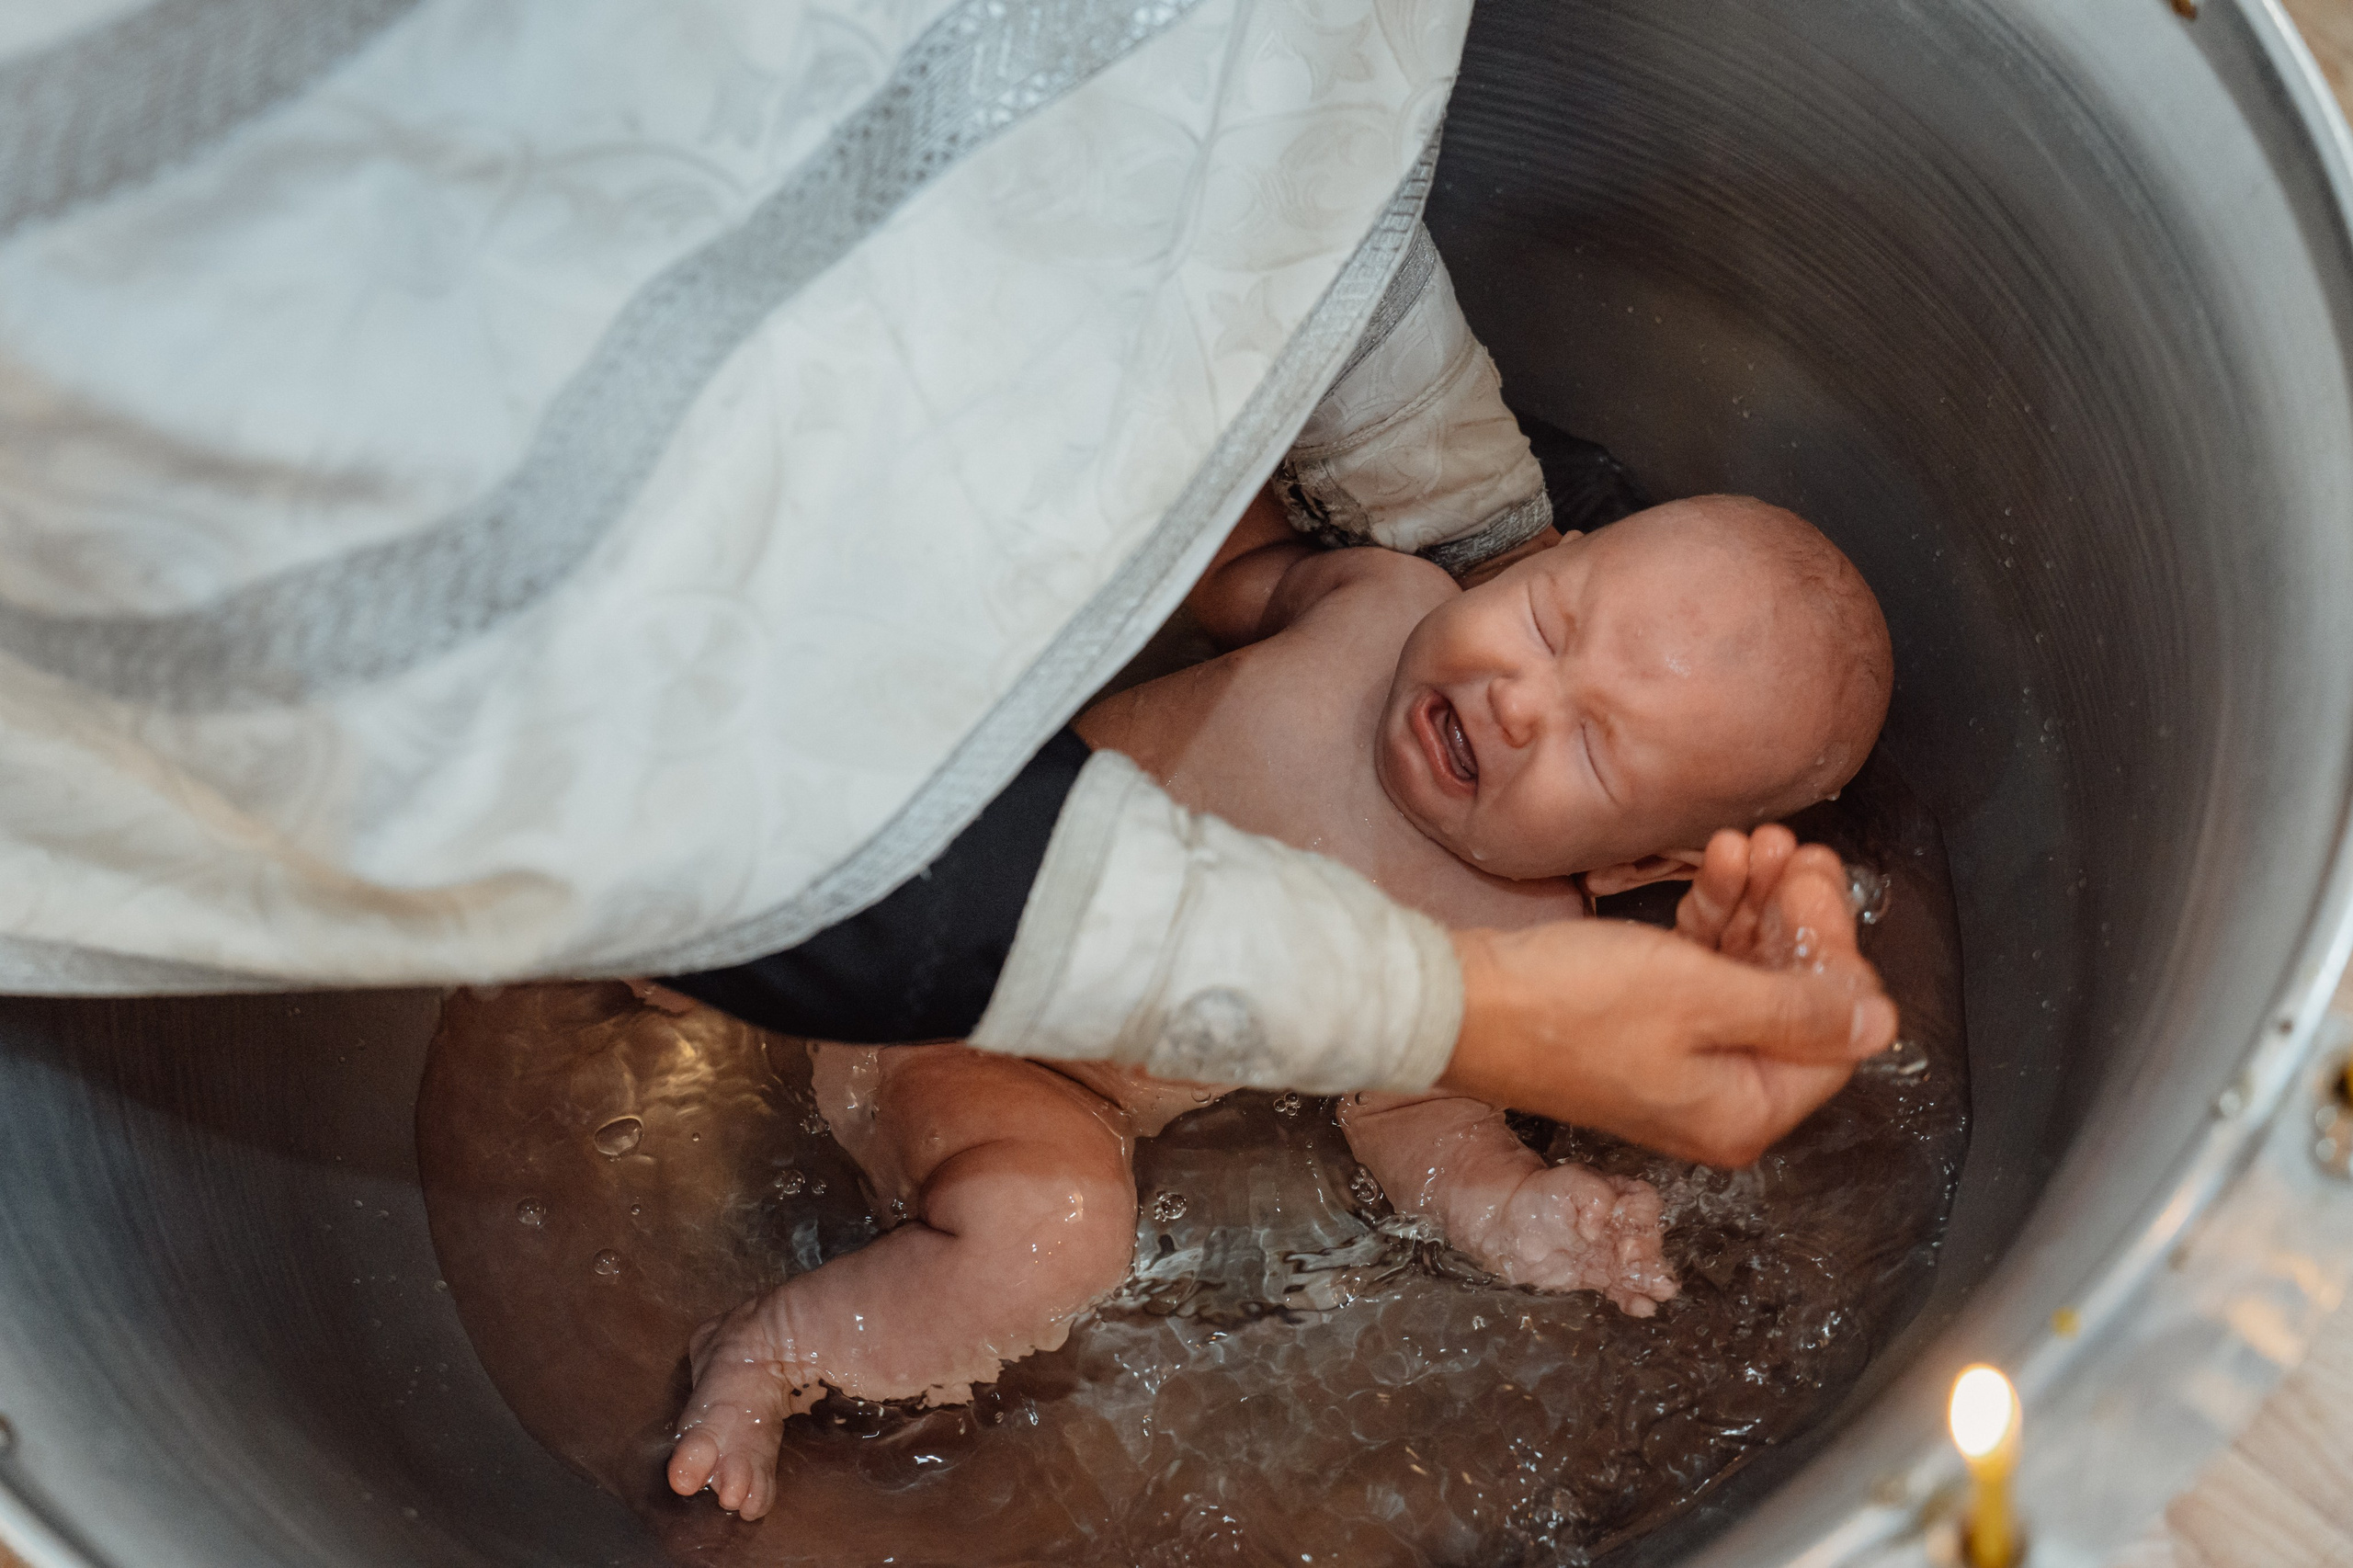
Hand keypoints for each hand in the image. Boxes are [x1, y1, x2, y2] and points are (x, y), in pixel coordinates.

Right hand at [1436, 841, 1896, 1166]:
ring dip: (1753, 906)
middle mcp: (1719, 1097)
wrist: (1459, 1003)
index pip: (1833, 1033)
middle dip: (1794, 918)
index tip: (1815, 881)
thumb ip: (1798, 1007)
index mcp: (1744, 1110)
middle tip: (1791, 852)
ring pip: (1748, 975)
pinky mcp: (1644, 1027)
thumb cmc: (1566, 1007)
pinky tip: (1711, 867)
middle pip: (1794, 999)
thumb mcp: (1698, 995)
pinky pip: (1702, 972)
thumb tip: (1881, 1024)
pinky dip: (1710, 920)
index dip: (1833, 951)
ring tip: (1748, 844)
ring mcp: (1680, 1062)